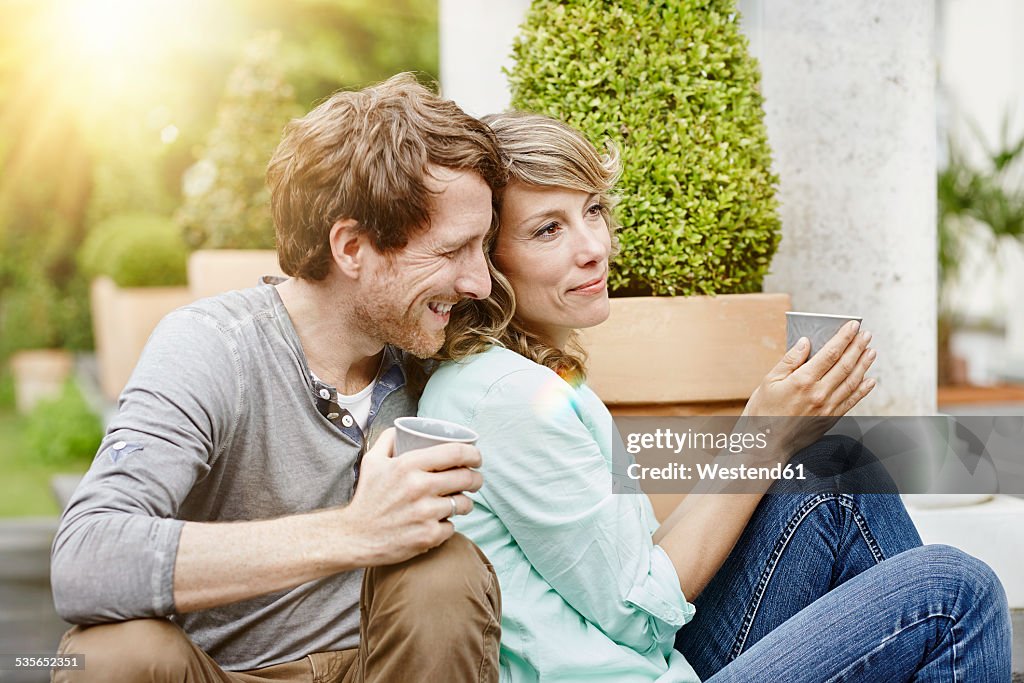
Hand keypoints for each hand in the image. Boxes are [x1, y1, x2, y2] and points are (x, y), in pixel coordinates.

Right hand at [339, 428, 483, 565]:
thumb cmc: (367, 498)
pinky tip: (439, 522)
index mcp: (408, 465)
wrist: (355, 537)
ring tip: (458, 502)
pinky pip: (453, 526)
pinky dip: (448, 525)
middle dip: (476, 478)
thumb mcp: (372, 462)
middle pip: (467, 477)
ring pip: (464, 504)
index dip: (473, 453)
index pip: (456, 452)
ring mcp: (426, 513)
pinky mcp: (429, 536)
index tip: (476, 458)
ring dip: (465, 503)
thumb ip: (388, 439)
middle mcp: (420, 487)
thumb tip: (402, 427)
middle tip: (474, 480)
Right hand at [741, 320, 876, 456]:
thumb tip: (805, 342)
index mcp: (803, 381)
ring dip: (864, 365)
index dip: (843, 337)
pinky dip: (863, 390)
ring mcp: (827, 408)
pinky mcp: (830, 419)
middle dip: (857, 347)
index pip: (830, 353)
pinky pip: (851, 401)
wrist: (765, 444)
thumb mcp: (769, 381)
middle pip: (845, 365)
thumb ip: (789, 361)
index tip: (853, 326)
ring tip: (871, 351)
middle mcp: (819, 394)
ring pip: (852, 382)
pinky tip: (870, 380)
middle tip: (866, 334)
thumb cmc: (763, 411)